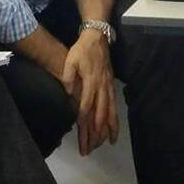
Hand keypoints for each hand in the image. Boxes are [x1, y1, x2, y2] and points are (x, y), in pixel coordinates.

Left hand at [61, 29, 118, 155]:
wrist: (97, 38)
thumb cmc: (82, 50)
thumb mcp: (70, 59)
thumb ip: (68, 76)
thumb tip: (68, 92)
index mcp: (91, 80)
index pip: (87, 103)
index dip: (84, 117)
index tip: (81, 130)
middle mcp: (102, 86)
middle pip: (101, 112)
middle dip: (97, 130)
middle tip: (93, 145)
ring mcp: (108, 86)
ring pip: (111, 111)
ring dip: (111, 128)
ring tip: (110, 142)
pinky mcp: (111, 86)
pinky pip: (115, 106)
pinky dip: (115, 118)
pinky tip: (114, 128)